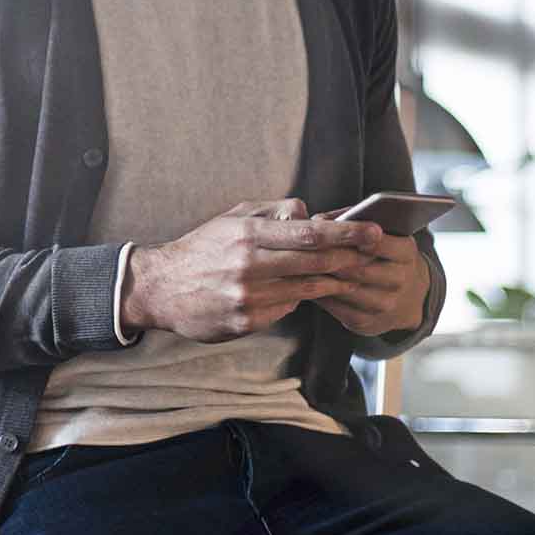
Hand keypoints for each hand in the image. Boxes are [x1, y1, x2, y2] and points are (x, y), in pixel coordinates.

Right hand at [119, 199, 383, 343]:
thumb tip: (309, 213)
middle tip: (372, 253)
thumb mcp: (232, 218)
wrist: (161, 288)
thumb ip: (272, 212)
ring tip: (348, 274)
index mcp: (248, 235)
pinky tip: (302, 292)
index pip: (310, 233)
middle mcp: (250, 266)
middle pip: (316, 262)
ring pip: (306, 289)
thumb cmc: (201, 249)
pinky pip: (286, 309)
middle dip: (349, 257)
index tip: (373, 231)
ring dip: (331, 281)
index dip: (347, 233)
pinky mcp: (246, 322)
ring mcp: (249, 297)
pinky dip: (297, 299)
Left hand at [308, 212, 430, 337]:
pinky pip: (337, 308)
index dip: (351, 237)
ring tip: (300, 265)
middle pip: (358, 269)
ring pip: (346, 289)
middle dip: (330, 258)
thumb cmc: (387, 256)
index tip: (328, 230)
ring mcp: (385, 304)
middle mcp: (400, 280)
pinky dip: (320, 295)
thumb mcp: (384, 235)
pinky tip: (306, 284)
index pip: (377, 243)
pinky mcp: (367, 322)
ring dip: (321, 278)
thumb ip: (353, 222)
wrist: (410, 298)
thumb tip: (318, 220)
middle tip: (302, 248)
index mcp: (406, 253)